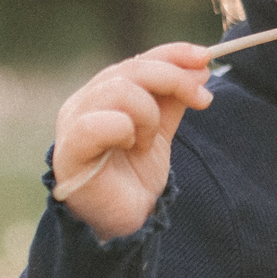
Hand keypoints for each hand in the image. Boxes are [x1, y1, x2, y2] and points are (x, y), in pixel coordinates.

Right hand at [51, 44, 213, 240]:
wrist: (123, 224)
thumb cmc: (134, 179)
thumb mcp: (161, 131)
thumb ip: (173, 100)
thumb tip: (199, 68)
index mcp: (102, 94)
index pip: (137, 60)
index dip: (172, 54)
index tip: (206, 58)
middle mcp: (83, 102)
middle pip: (130, 69)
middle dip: (173, 79)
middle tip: (201, 100)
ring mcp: (72, 124)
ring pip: (118, 90)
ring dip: (147, 114)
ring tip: (147, 142)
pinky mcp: (70, 151)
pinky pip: (97, 123)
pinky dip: (123, 129)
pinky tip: (130, 146)